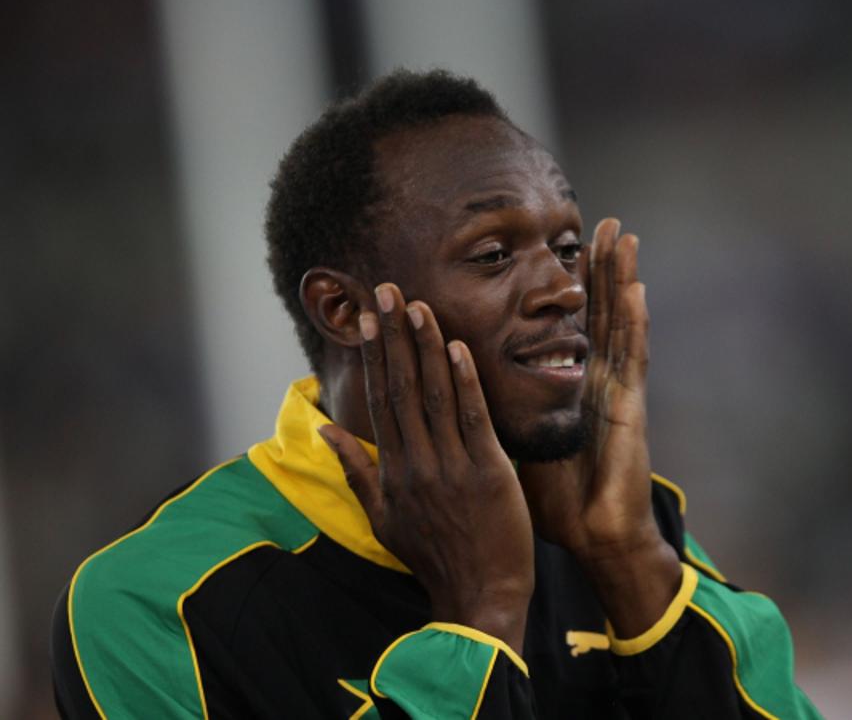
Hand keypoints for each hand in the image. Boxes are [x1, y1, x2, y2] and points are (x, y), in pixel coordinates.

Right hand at [319, 283, 533, 649]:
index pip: (379, 400)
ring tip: (416, 305)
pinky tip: (456, 347)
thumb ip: (356, 470)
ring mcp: (450, 467)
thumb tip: (324, 429)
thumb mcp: (383, 518)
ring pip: (433, 396)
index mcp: (392, 471)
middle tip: (385, 290)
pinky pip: (472, 419)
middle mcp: (416, 463)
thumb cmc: (434, 557)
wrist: (479, 599)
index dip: (373, 356)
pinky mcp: (487, 473)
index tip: (366, 317)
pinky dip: (464, 382)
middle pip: (400, 387)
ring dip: (425, 347)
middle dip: (392, 336)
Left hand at [518, 219, 681, 636]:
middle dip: (601, 267)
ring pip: (620, 322)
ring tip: (623, 235)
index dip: (572, 285)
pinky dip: (636, 322)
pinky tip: (637, 289)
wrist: (592, 534)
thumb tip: (461, 390)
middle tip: (601, 222)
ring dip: (622, 278)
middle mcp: (600, 379)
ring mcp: (619, 389)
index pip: (572, 324)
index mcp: (575, 385)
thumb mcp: (520, 442)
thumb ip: (499, 411)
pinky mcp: (630, 406)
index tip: (565, 245)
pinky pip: (633, 357)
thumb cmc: (556, 497)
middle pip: (600, 311)